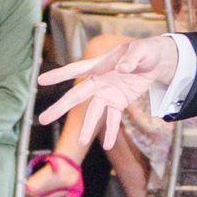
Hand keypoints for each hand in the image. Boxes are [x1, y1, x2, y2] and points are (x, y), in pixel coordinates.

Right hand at [39, 36, 177, 150]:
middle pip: (76, 96)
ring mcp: (107, 93)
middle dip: (60, 108)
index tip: (41, 80)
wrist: (155, 61)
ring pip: (94, 112)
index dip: (58, 75)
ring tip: (82, 141)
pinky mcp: (118, 102)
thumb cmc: (144, 51)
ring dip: (88, 127)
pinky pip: (112, 119)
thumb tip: (123, 68)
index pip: (75, 69)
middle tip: (43, 119)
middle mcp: (98, 81)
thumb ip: (131, 58)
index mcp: (99, 65)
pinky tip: (107, 145)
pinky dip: (110, 132)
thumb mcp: (141, 50)